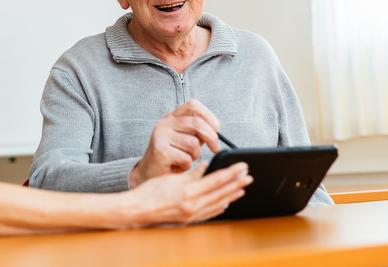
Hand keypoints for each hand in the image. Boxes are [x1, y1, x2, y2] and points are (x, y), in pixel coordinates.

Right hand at [130, 99, 220, 187]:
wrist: (150, 174)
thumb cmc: (171, 157)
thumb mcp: (186, 139)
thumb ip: (198, 131)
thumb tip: (216, 129)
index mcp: (172, 117)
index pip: (193, 105)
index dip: (208, 115)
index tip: (217, 129)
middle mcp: (164, 123)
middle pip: (196, 123)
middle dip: (212, 137)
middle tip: (216, 149)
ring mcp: (160, 135)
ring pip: (193, 143)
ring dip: (195, 155)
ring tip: (185, 159)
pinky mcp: (160, 150)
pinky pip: (185, 158)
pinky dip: (186, 165)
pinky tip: (177, 166)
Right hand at [130, 161, 252, 225]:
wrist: (138, 210)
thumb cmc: (150, 192)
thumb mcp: (172, 178)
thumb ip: (192, 173)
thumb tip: (206, 166)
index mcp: (188, 191)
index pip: (217, 180)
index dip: (232, 173)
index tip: (243, 167)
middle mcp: (193, 205)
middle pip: (221, 193)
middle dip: (237, 184)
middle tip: (249, 177)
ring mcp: (192, 214)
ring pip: (218, 204)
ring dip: (232, 195)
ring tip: (242, 189)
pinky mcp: (189, 220)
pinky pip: (210, 213)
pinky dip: (220, 207)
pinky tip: (226, 203)